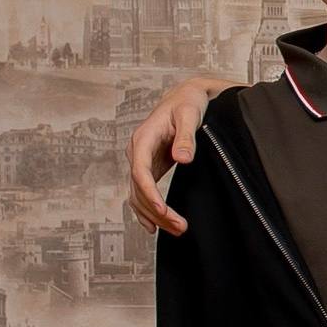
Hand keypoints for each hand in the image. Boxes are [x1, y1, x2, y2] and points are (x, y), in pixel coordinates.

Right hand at [125, 77, 233, 235]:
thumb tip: (183, 158)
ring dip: (154, 215)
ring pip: (139, 195)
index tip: (161, 210)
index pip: (139, 171)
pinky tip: (155, 226)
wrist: (184, 96)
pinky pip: (142, 193)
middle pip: (139, 189)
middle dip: (156, 211)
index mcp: (143, 139)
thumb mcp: (190, 115)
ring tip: (177, 229)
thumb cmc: (187, 103)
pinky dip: (146, 210)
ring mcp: (141, 161)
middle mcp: (137, 152)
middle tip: (179, 227)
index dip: (149, 193)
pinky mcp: (149, 167)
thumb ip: (186, 137)